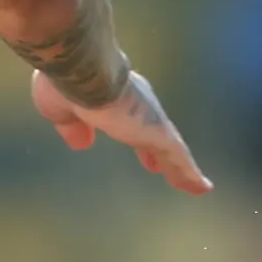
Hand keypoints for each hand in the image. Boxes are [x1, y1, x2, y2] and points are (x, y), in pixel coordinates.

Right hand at [31, 70, 211, 192]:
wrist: (83, 72)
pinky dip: (189, 174)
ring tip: (191, 183)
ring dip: (178, 166)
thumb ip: (72, 127)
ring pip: (170, 147)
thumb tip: (80, 142)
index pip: (127, 118)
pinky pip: (179, 158)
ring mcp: (152, 120)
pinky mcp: (160, 133)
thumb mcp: (61, 111)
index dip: (131, 133)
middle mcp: (139, 104)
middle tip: (156, 165)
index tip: (136, 147)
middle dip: (154, 150)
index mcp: (113, 97)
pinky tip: (200, 188)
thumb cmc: (67, 86)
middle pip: (151, 132)